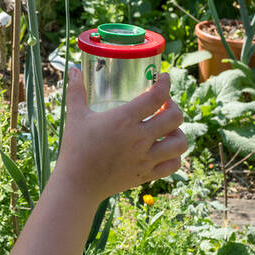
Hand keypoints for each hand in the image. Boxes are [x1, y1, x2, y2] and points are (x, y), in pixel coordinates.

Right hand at [53, 70, 185, 202]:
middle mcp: (139, 138)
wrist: (78, 184)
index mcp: (124, 120)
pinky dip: (174, 155)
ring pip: (180, 143)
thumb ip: (76, 91)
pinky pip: (173, 165)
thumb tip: (75, 70)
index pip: (156, 96)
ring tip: (167, 129)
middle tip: (163, 105)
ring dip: (178, 132)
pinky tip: (164, 149)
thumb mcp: (75, 116)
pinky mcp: (147, 174)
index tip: (163, 78)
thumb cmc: (75, 147)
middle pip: (175, 117)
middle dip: (173, 106)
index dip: (165, 83)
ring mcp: (146, 158)